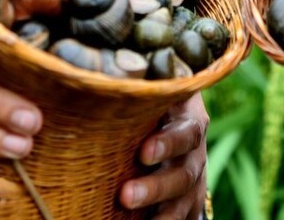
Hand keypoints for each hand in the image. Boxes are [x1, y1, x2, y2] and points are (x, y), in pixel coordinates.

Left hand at [119, 92, 208, 218]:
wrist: (170, 124)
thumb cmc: (148, 101)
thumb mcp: (148, 92)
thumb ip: (127, 85)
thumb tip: (88, 77)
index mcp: (188, 118)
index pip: (187, 131)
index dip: (169, 144)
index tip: (143, 153)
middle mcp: (195, 152)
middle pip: (183, 174)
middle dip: (155, 188)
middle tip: (125, 195)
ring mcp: (193, 181)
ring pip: (182, 202)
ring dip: (158, 213)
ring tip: (128, 211)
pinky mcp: (188, 203)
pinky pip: (181, 218)